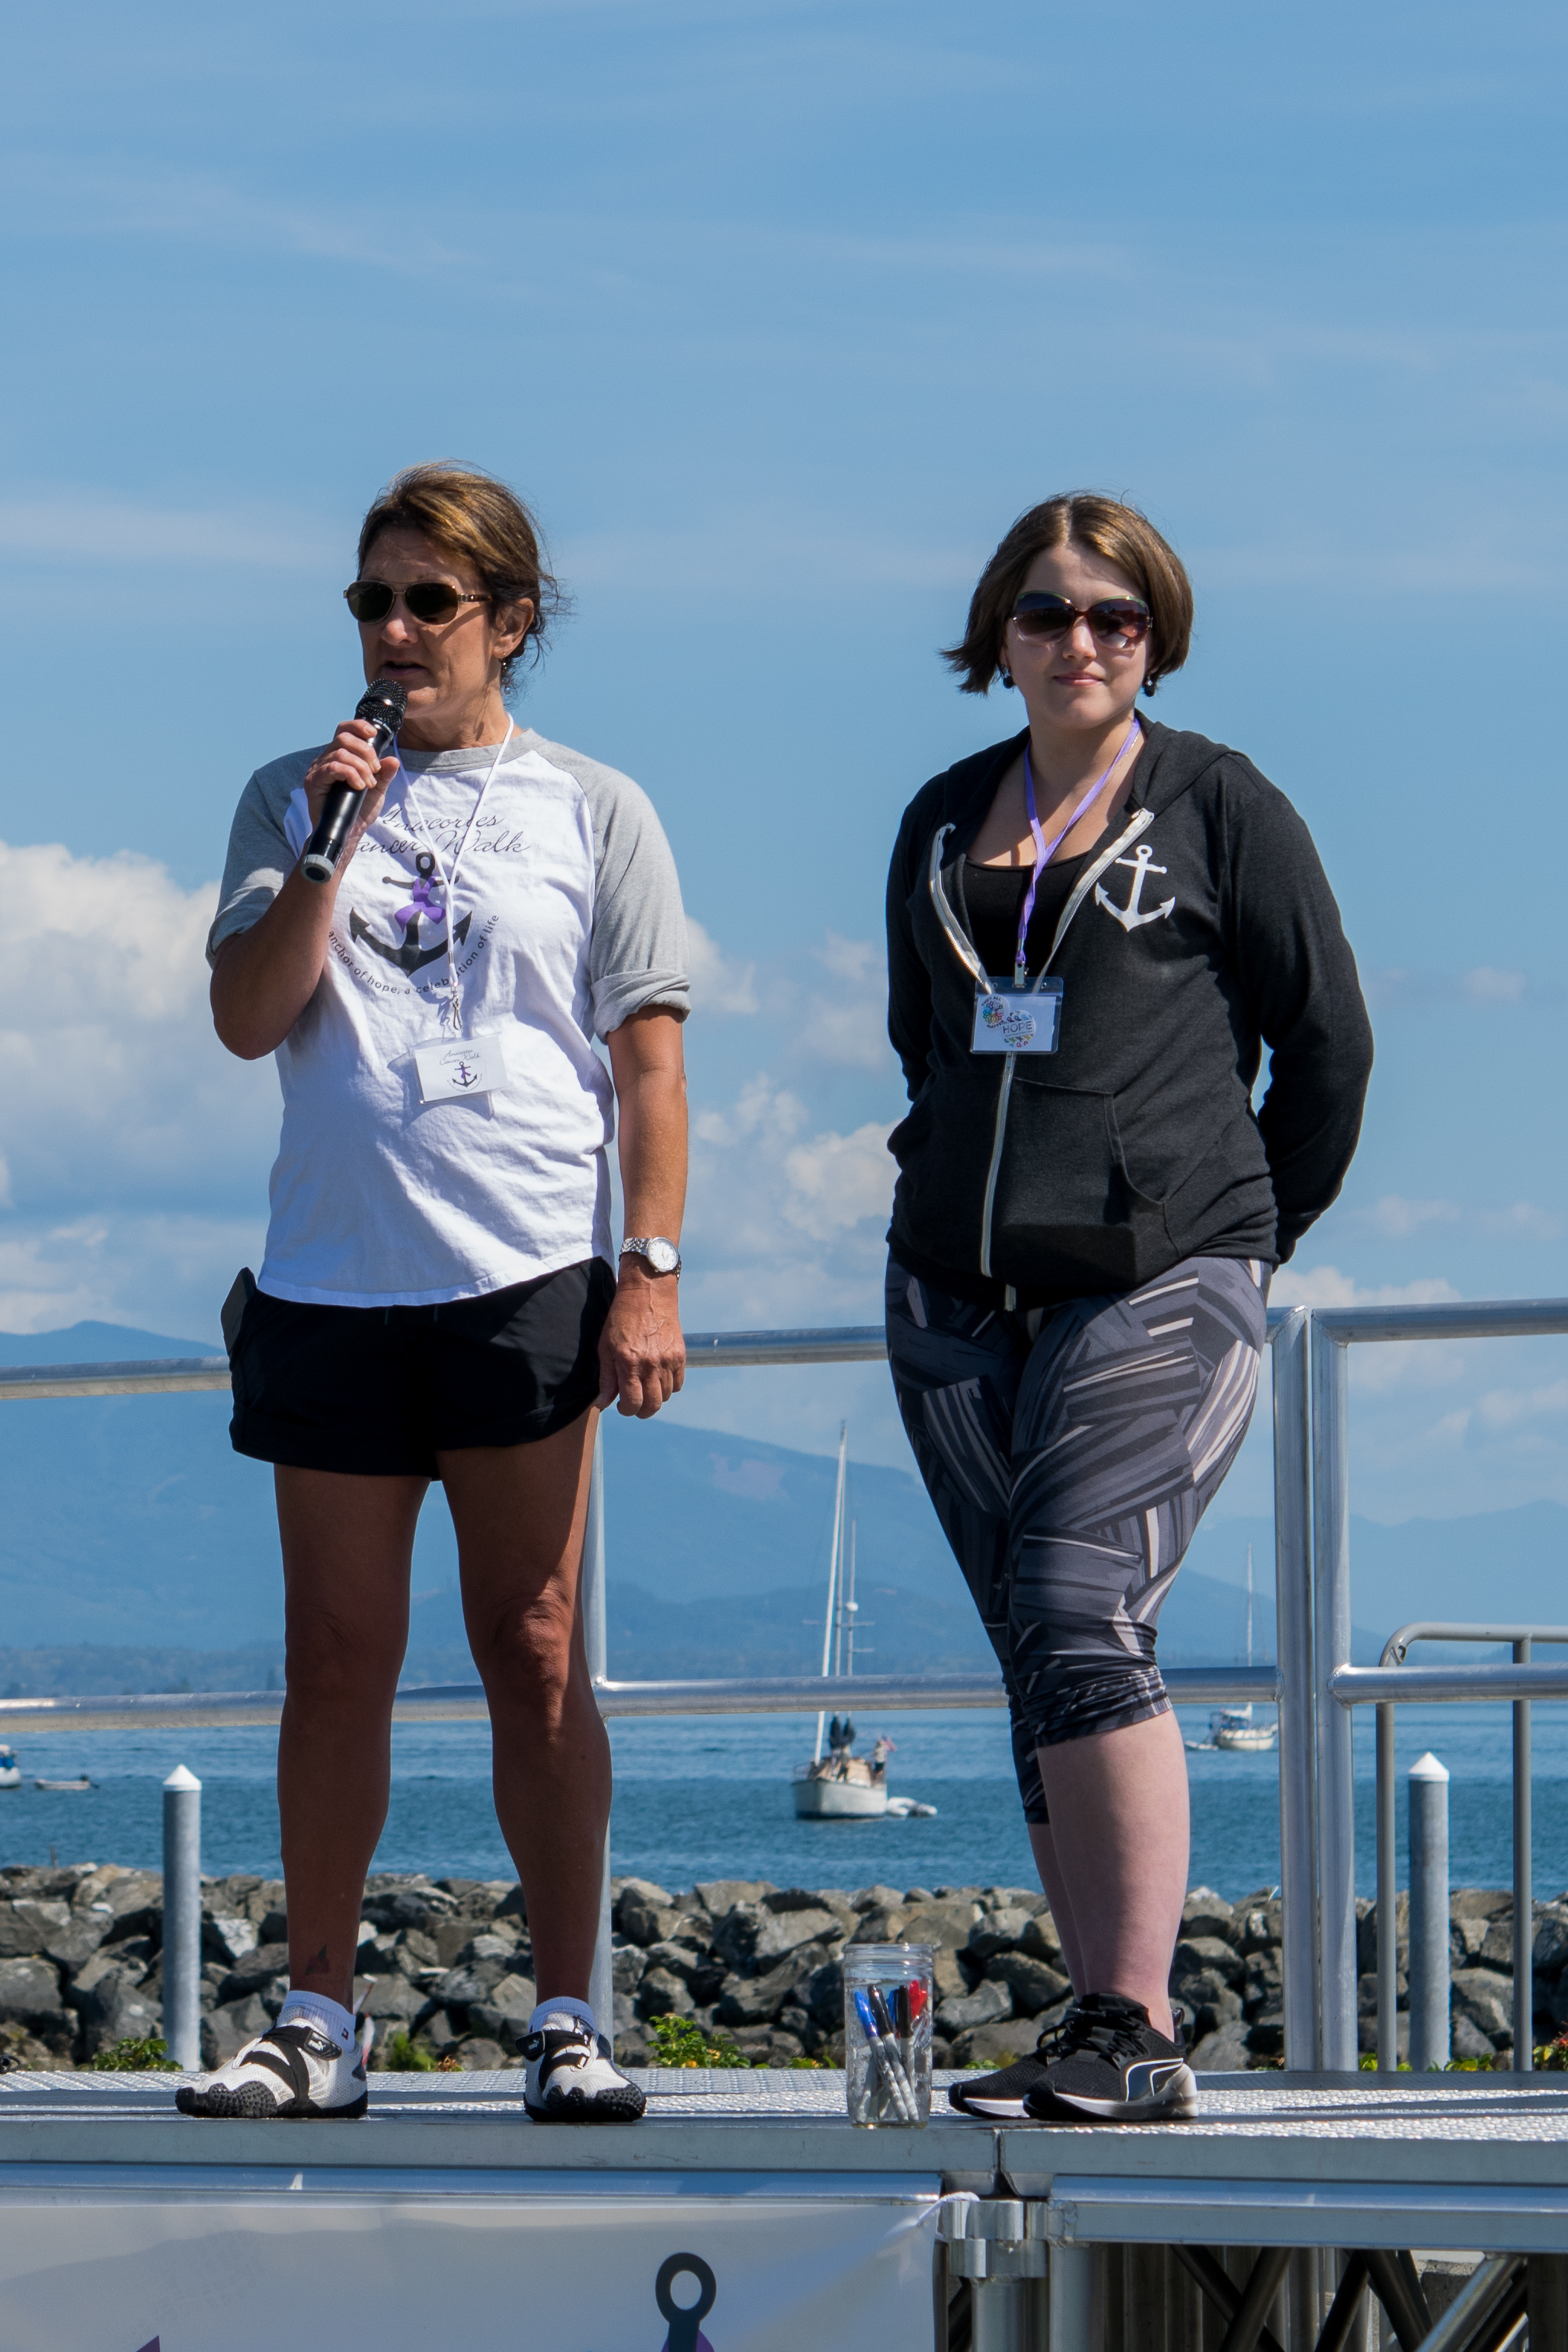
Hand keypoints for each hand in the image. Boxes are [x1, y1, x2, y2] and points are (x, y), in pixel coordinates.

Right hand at [302, 718, 399, 853]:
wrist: (349, 833)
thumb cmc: (360, 811)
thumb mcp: (378, 789)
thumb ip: (385, 774)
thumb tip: (393, 760)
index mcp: (339, 756)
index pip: (344, 730)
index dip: (358, 726)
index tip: (373, 733)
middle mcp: (325, 759)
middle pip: (344, 738)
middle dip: (365, 751)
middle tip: (375, 770)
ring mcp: (317, 769)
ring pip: (340, 753)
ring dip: (360, 766)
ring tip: (368, 783)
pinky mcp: (313, 781)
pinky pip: (333, 767)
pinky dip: (350, 774)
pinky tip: (358, 786)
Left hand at [596, 1264, 684, 1417]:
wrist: (648, 1292)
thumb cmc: (622, 1317)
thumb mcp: (606, 1346)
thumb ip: (606, 1377)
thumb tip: (603, 1403)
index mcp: (629, 1362)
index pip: (633, 1403)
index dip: (626, 1410)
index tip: (622, 1405)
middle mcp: (650, 1364)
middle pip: (653, 1405)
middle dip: (642, 1411)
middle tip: (635, 1404)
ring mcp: (668, 1360)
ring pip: (666, 1396)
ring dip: (655, 1397)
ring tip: (645, 1386)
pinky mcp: (680, 1355)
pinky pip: (678, 1383)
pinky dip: (669, 1386)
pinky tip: (658, 1377)